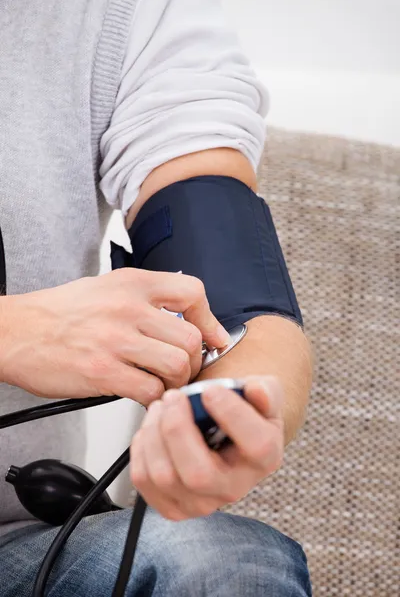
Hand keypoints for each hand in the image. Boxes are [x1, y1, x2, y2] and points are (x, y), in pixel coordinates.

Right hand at [0, 269, 229, 402]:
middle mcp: (128, 308)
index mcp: (132, 284)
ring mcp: (116, 341)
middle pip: (191, 338)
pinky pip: (150, 391)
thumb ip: (147, 296)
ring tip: (164, 384)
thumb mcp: (107, 286)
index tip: (212, 336)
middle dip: (194, 361)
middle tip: (183, 369)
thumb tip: (185, 313)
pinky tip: (144, 396)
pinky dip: (154, 399)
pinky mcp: (102, 372)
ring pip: (176, 366)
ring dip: (176, 382)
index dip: (209, 318)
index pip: (192, 292)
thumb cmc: (60, 312)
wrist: (17, 331)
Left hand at [130, 376, 283, 519]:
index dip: (232, 415)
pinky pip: (144, 479)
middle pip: (198, 474)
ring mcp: (201, 503)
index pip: (256, 446)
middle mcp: (234, 488)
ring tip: (162, 405)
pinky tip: (152, 427)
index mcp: (265, 458)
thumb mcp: (264, 394)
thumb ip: (266, 390)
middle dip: (177, 429)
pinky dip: (142, 446)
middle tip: (174, 396)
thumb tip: (256, 391)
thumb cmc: (242, 412)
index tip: (211, 390)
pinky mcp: (171, 505)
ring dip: (155, 432)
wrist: (223, 431)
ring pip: (164, 477)